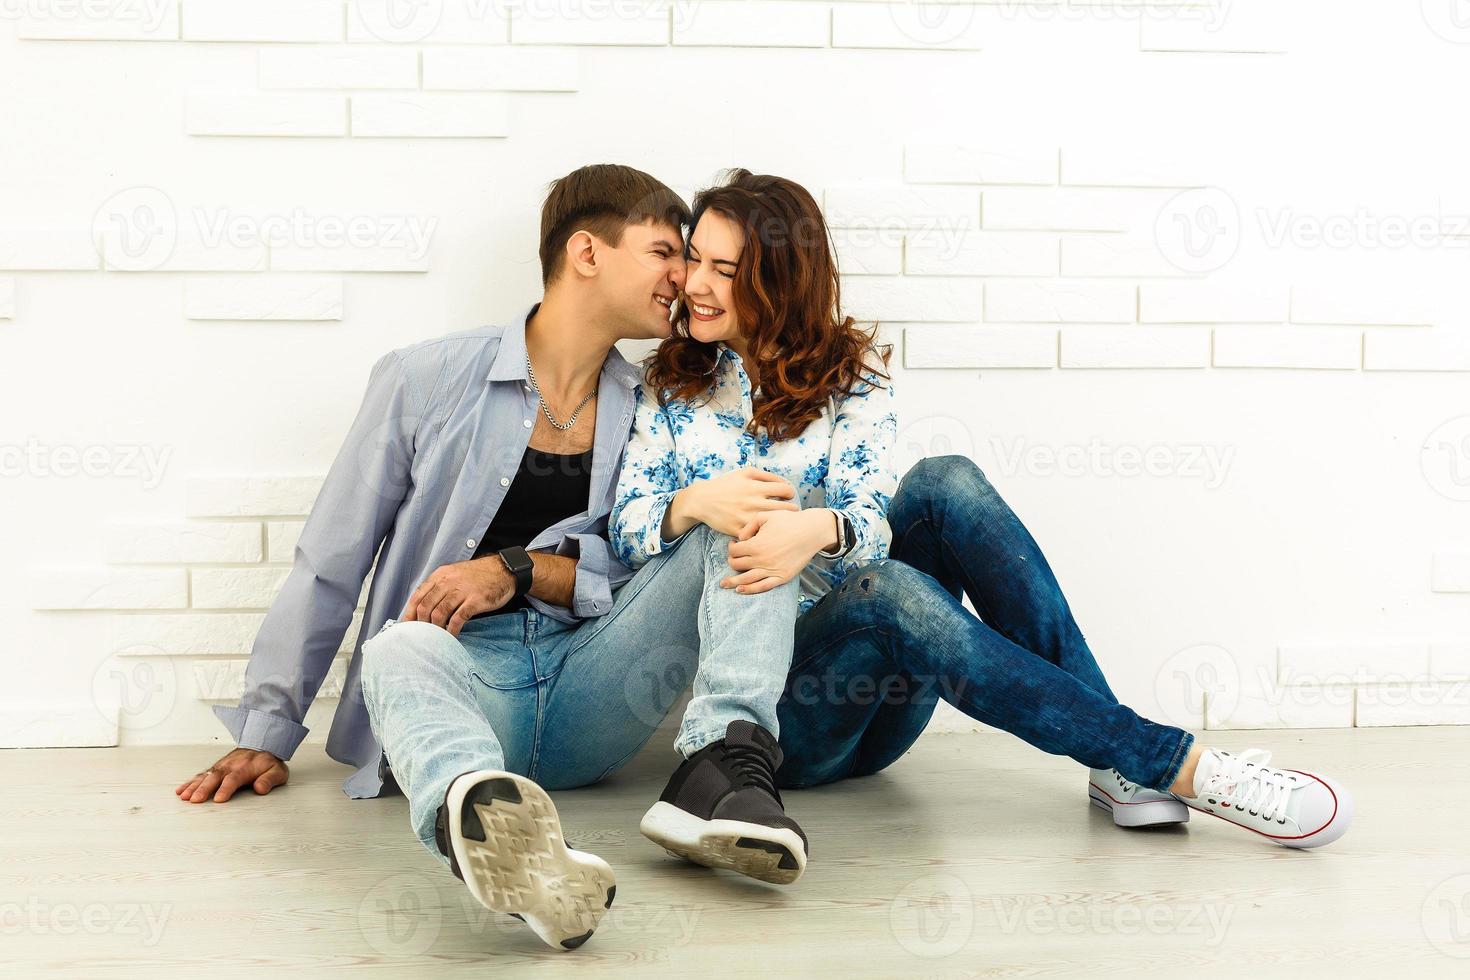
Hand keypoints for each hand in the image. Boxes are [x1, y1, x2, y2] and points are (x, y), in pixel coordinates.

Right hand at [175, 747, 288, 803]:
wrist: (261, 744)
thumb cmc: (268, 762)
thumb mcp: (277, 771)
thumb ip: (269, 779)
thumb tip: (261, 788)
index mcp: (245, 768)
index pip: (233, 779)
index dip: (226, 789)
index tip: (219, 799)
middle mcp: (230, 766)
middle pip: (215, 777)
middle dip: (204, 789)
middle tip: (195, 800)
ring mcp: (221, 766)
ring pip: (205, 776)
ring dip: (194, 786)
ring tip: (184, 796)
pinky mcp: (215, 768)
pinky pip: (201, 775)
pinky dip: (190, 782)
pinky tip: (181, 790)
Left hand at [401, 557, 515, 635]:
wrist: (503, 570)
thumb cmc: (477, 575)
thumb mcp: (453, 574)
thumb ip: (438, 587)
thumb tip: (423, 607)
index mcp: (440, 575)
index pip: (417, 596)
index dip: (410, 613)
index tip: (407, 626)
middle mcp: (448, 582)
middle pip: (426, 606)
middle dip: (421, 624)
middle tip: (423, 635)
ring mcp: (462, 591)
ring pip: (439, 613)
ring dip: (435, 629)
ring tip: (436, 637)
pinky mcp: (475, 601)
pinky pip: (458, 619)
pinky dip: (452, 630)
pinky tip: (452, 636)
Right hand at [680, 468, 799, 537]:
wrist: (702, 500)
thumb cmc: (726, 485)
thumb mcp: (745, 472)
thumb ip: (766, 475)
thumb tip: (785, 482)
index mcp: (756, 487)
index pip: (786, 490)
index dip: (790, 493)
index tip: (788, 496)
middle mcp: (753, 502)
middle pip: (785, 509)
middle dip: (792, 510)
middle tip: (791, 511)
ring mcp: (746, 518)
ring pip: (773, 523)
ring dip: (780, 523)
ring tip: (780, 521)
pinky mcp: (739, 530)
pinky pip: (757, 534)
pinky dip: (764, 533)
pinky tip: (765, 531)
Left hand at [721, 509, 832, 594]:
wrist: (811, 531)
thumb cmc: (789, 521)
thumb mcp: (765, 516)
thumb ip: (748, 526)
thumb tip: (740, 538)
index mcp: (755, 545)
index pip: (734, 551)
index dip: (731, 547)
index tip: (734, 544)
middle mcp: (761, 560)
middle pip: (737, 565)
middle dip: (732, 561)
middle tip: (734, 557)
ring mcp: (771, 570)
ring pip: (745, 579)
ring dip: (733, 581)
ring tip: (724, 583)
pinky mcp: (782, 577)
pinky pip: (762, 587)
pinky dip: (750, 589)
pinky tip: (740, 590)